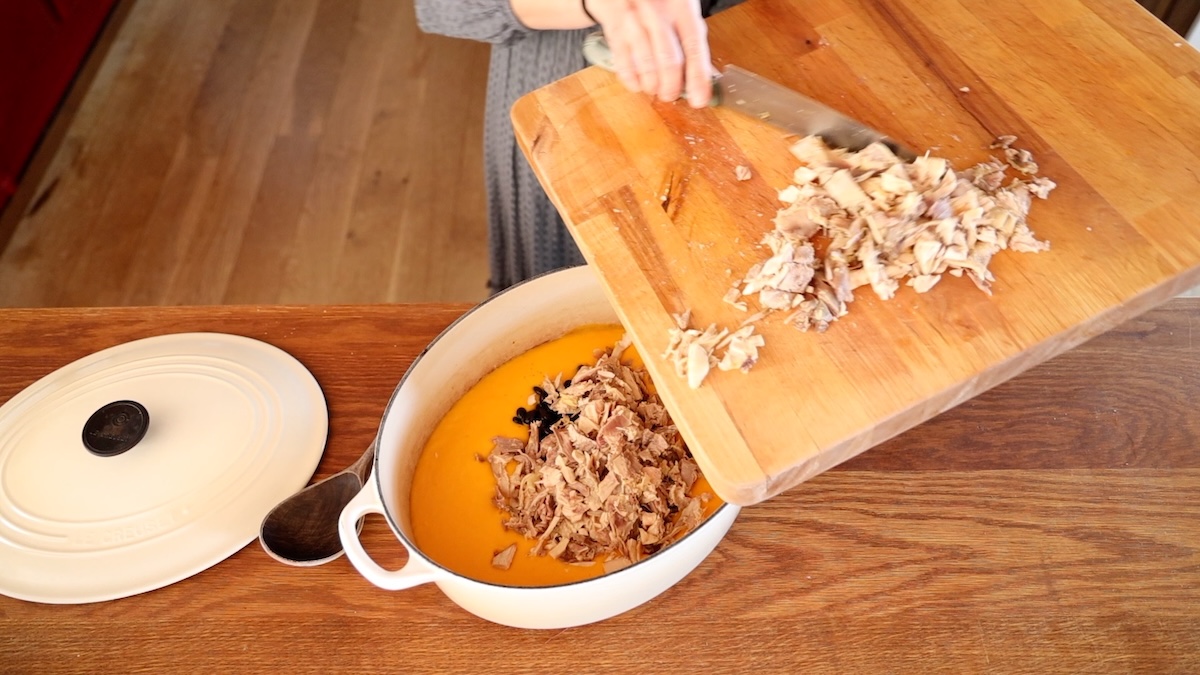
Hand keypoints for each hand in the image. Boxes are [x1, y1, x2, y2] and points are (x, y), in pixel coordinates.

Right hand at [585, 0, 712, 107]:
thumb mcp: (680, 8)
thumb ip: (691, 38)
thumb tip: (706, 75)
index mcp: (681, 5)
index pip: (694, 47)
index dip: (698, 77)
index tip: (699, 100)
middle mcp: (657, 11)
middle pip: (669, 61)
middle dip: (671, 87)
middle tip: (670, 94)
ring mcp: (633, 18)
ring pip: (645, 65)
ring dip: (651, 85)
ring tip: (654, 88)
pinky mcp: (614, 26)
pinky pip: (623, 61)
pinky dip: (631, 79)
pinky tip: (637, 82)